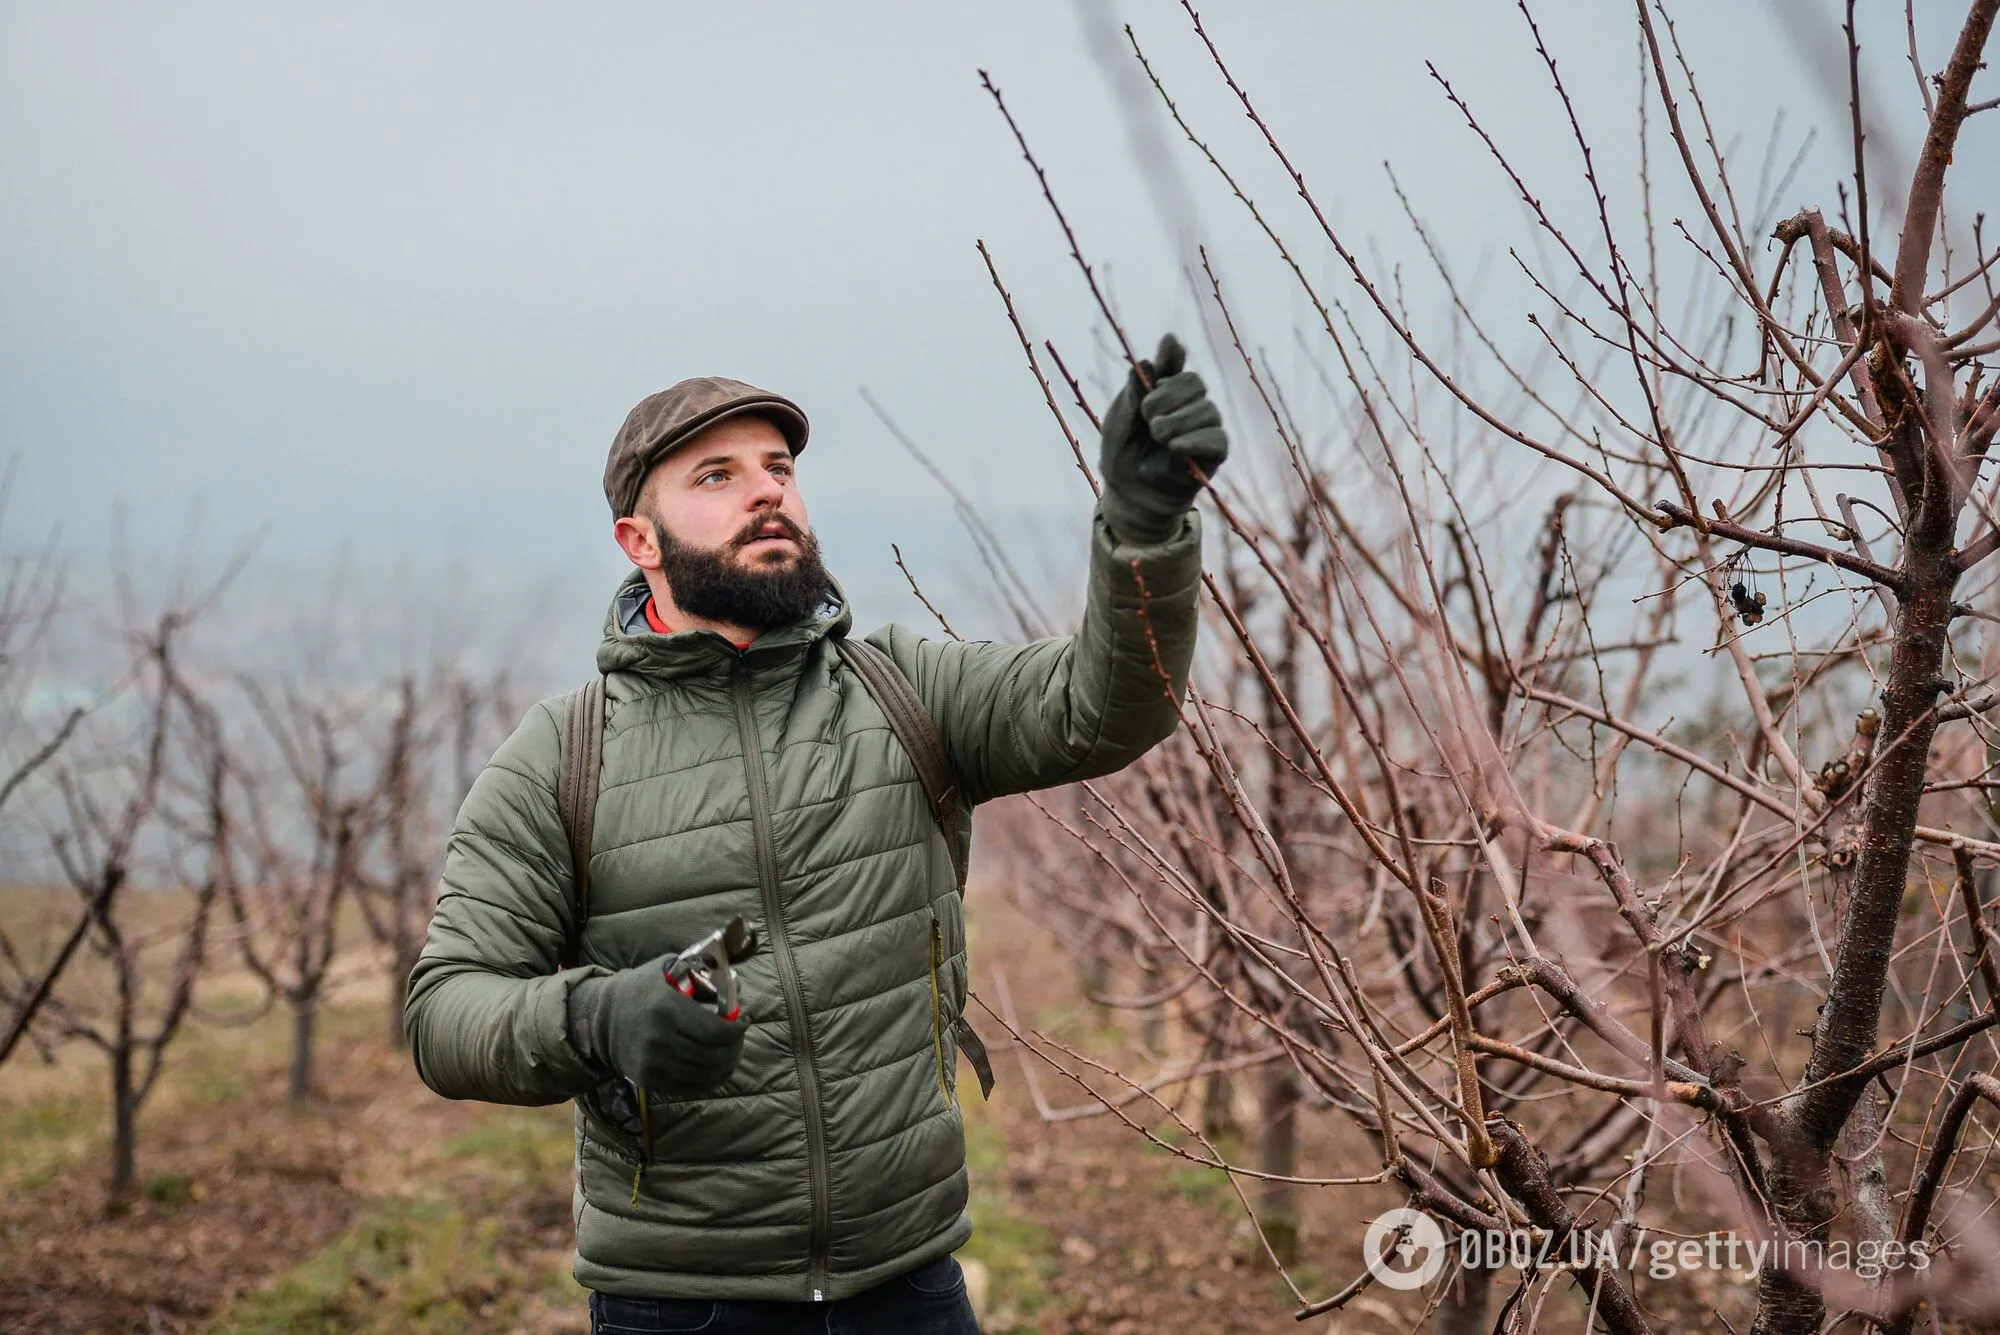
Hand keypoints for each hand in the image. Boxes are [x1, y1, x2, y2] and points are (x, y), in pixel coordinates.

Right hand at [568, 954, 746, 1095]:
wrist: (603, 1019)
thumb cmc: (642, 989)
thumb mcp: (669, 968)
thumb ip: (703, 970)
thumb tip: (737, 986)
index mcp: (666, 1008)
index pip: (714, 1030)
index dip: (736, 1031)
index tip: (743, 1022)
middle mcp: (659, 1038)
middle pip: (713, 1054)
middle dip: (734, 1047)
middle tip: (739, 1038)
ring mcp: (653, 1063)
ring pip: (705, 1074)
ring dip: (725, 1064)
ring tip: (731, 1052)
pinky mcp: (650, 1080)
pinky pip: (690, 1086)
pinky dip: (709, 1079)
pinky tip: (716, 1067)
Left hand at [1097, 333, 1228, 545]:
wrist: (1129, 494)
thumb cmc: (1122, 454)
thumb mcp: (1120, 421)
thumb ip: (1133, 391)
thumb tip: (1147, 360)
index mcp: (1162, 389)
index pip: (1174, 362)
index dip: (1173, 354)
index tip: (1168, 346)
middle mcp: (1188, 403)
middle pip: (1193, 382)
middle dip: (1167, 396)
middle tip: (1146, 416)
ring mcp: (1204, 426)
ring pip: (1207, 409)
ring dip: (1178, 421)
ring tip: (1157, 436)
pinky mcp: (1215, 452)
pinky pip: (1216, 438)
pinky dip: (1194, 440)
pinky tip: (1174, 448)